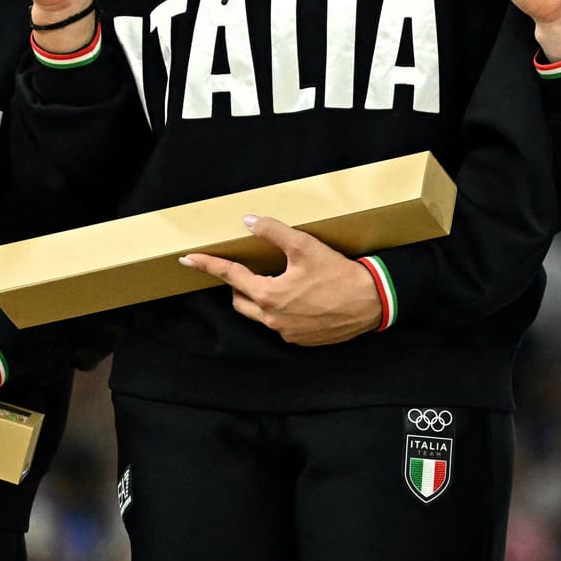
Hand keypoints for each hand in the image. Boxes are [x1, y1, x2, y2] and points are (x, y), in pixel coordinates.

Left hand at [180, 216, 383, 346]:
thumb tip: (249, 221)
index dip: (209, 265)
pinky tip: (298, 298)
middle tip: (245, 269)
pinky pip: (280, 325)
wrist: (370, 302)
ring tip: (275, 282)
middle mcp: (273, 319)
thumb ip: (274, 232)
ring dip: (259, 299)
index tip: (189, 260)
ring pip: (260, 315)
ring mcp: (287, 333)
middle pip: (240, 301)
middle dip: (237, 285)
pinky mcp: (302, 339)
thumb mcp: (305, 246)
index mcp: (269, 295)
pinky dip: (281, 310)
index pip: (230, 276)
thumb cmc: (338, 274)